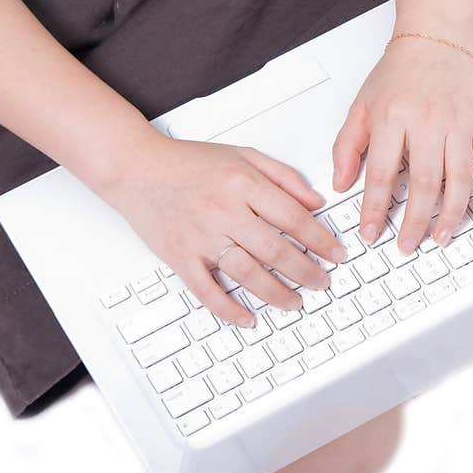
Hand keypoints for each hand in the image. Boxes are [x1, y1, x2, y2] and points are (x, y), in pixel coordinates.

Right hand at [106, 135, 345, 326]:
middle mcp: (223, 210)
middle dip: (307, 271)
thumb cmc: (188, 162)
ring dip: (276, 293)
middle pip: (276, 250)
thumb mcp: (243, 155)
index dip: (321, 240)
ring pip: (247, 273)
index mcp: (243, 183)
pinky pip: (206, 290)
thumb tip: (315, 202)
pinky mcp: (179, 256)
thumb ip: (282, 177)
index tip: (335, 254)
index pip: (294, 217)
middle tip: (322, 282)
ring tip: (296, 302)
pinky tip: (247, 318)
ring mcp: (200, 236)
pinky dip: (228, 309)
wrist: (136, 167)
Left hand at [332, 37, 472, 254]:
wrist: (435, 36)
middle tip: (408, 246)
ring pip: (459, 177)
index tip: (371, 233)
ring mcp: (458, 123)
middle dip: (415, 221)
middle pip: (424, 183)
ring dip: (451, 213)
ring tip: (441, 237)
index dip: (376, 209)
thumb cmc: (398, 73)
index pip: (383, 174)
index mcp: (392, 118)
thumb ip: (347, 146)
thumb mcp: (361, 106)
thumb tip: (341, 184)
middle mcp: (427, 122)